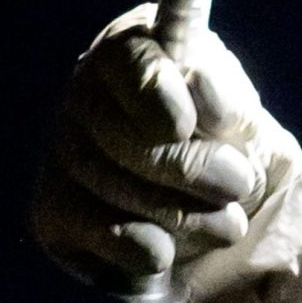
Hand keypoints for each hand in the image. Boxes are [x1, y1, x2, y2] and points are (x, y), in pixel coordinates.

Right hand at [32, 6, 301, 302]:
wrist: (227, 224)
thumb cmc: (237, 156)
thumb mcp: (248, 126)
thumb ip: (228, 103)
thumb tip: (199, 81)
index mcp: (134, 52)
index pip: (127, 58)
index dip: (156, 92)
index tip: (185, 126)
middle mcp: (86, 97)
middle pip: (122, 135)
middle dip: (191, 169)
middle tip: (238, 185)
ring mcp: (62, 155)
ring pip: (113, 189)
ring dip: (186, 216)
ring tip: (229, 224)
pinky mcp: (53, 216)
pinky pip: (101, 234)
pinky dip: (150, 249)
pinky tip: (173, 250)